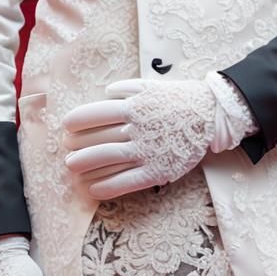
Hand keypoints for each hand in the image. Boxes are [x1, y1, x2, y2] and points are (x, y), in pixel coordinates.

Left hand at [63, 78, 217, 199]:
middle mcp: (138, 128)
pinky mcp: (156, 170)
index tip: (67, 125)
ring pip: (108, 159)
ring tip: (72, 167)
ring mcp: (146, 150)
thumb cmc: (178, 99)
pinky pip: (126, 181)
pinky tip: (93, 189)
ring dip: (85, 164)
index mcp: (135, 106)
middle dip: (77, 145)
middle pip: (98, 138)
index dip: (78, 120)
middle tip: (66, 149)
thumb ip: (128, 89)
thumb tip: (106, 93)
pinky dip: (107, 186)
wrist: (210, 115)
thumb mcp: (152, 86)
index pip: (97, 113)